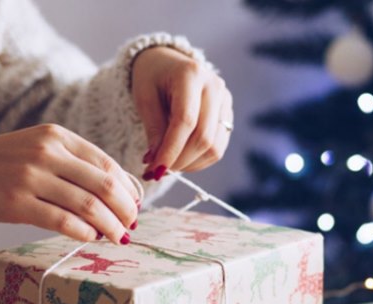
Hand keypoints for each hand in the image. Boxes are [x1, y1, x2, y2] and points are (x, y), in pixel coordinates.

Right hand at [0, 124, 139, 243]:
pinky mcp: (16, 203)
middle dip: (125, 210)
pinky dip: (84, 232)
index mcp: (56, 136)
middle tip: (131, 226)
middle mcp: (46, 152)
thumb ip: (75, 166)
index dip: (128, 189)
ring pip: (88, 205)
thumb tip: (123, 193)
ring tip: (117, 238)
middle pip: (104, 184)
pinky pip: (62, 220)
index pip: (107, 163)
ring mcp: (30, 177)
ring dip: (109, 225)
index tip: (135, 206)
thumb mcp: (39, 151)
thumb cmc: (1, 166)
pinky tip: (90, 238)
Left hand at [131, 46, 232, 179]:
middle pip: (203, 137)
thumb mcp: (144, 98)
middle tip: (157, 171)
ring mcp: (225, 101)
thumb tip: (156, 164)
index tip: (154, 170)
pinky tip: (180, 158)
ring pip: (214, 147)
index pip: (186, 121)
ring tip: (167, 163)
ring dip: (189, 164)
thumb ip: (153, 130)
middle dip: (179, 161)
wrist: (167, 64)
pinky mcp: (228, 115)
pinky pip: (218, 148)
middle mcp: (214, 86)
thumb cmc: (152, 78)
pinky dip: (198, 160)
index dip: (171, 150)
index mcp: (191, 74)